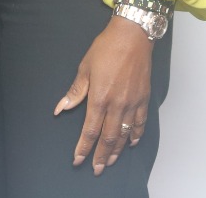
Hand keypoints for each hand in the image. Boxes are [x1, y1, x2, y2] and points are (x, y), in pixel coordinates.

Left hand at [55, 15, 154, 174]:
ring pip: (125, 134)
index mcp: (100, 97)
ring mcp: (133, 103)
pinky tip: (131, 142)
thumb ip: (75, 92)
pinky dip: (136, 135)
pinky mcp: (144, 99)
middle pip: (109, 137)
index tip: (78, 159)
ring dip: (118, 150)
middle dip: (101, 155)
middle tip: (96, 169)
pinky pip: (140, 122)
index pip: (91, 129)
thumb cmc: (106, 49)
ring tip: (111, 162)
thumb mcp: (85, 68)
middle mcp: (118, 104)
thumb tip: (61, 108)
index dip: (84, 146)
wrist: (132, 36)